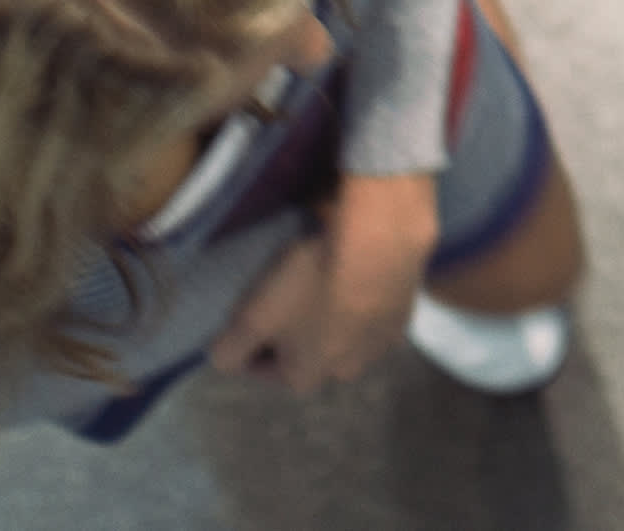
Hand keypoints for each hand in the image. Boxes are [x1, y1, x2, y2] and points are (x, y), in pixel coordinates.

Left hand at [209, 172, 438, 393]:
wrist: (379, 245)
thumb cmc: (310, 282)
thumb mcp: (253, 315)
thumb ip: (228, 348)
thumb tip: (220, 361)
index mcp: (304, 377)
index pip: (263, 369)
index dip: (248, 343)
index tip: (245, 314)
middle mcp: (344, 372)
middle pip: (307, 355)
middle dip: (293, 334)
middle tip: (285, 294)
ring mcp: (379, 346)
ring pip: (343, 337)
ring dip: (331, 320)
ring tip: (322, 281)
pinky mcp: (403, 318)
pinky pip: (373, 316)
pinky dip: (362, 302)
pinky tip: (356, 275)